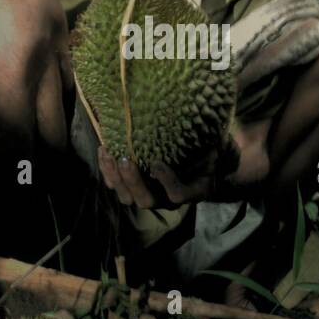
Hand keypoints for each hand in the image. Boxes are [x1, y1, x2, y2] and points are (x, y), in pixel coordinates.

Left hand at [97, 145, 216, 210]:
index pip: (178, 195)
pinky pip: (115, 186)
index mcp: (192, 190)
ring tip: (109, 154)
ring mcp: (149, 195)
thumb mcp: (214, 143)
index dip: (167, 182)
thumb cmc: (207, 146)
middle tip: (125, 159)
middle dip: (133, 181)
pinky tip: (104, 150)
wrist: (198, 153)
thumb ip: (209, 139)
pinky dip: (108, 170)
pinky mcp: (132, 188)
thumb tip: (197, 118)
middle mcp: (168, 198)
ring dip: (116, 177)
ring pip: (127, 197)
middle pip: (147, 200)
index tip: (157, 163)